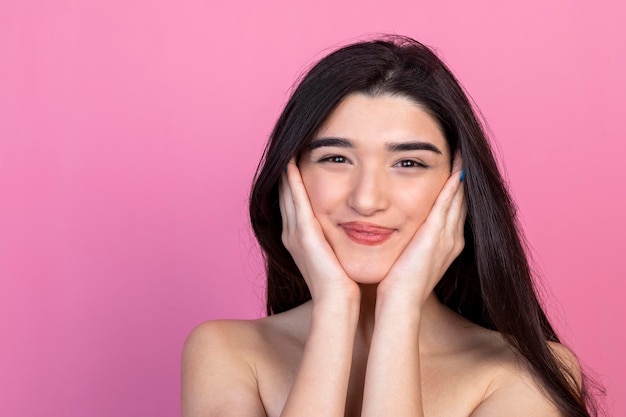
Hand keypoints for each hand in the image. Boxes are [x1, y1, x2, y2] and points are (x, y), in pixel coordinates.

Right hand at [280, 159, 359, 303]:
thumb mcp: (336, 253)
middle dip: (287, 172)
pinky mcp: (303, 234)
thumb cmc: (343, 282)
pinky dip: (293, 182)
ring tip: (289, 149)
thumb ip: (336, 237)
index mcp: (299, 238)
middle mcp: (291, 233)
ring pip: (287, 194)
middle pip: (286, 194)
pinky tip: (292, 164)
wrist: (338, 302)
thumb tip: (352, 223)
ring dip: (287, 172)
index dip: (294, 182)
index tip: (299, 160)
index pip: (294, 202)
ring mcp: (294, 233)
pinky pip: (296, 201)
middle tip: (290, 147)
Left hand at [377, 154, 466, 305]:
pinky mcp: (436, 236)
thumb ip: (408, 241)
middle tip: (463, 152)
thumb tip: (396, 228)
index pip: (452, 209)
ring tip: (462, 152)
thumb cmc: (396, 284)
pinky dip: (452, 186)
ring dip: (460, 175)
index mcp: (445, 244)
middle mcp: (451, 238)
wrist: (399, 303)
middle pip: (460, 200)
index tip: (454, 168)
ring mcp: (446, 237)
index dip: (455, 188)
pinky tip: (455, 169)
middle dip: (462, 176)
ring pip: (458, 198)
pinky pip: (447, 204)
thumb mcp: (406, 257)